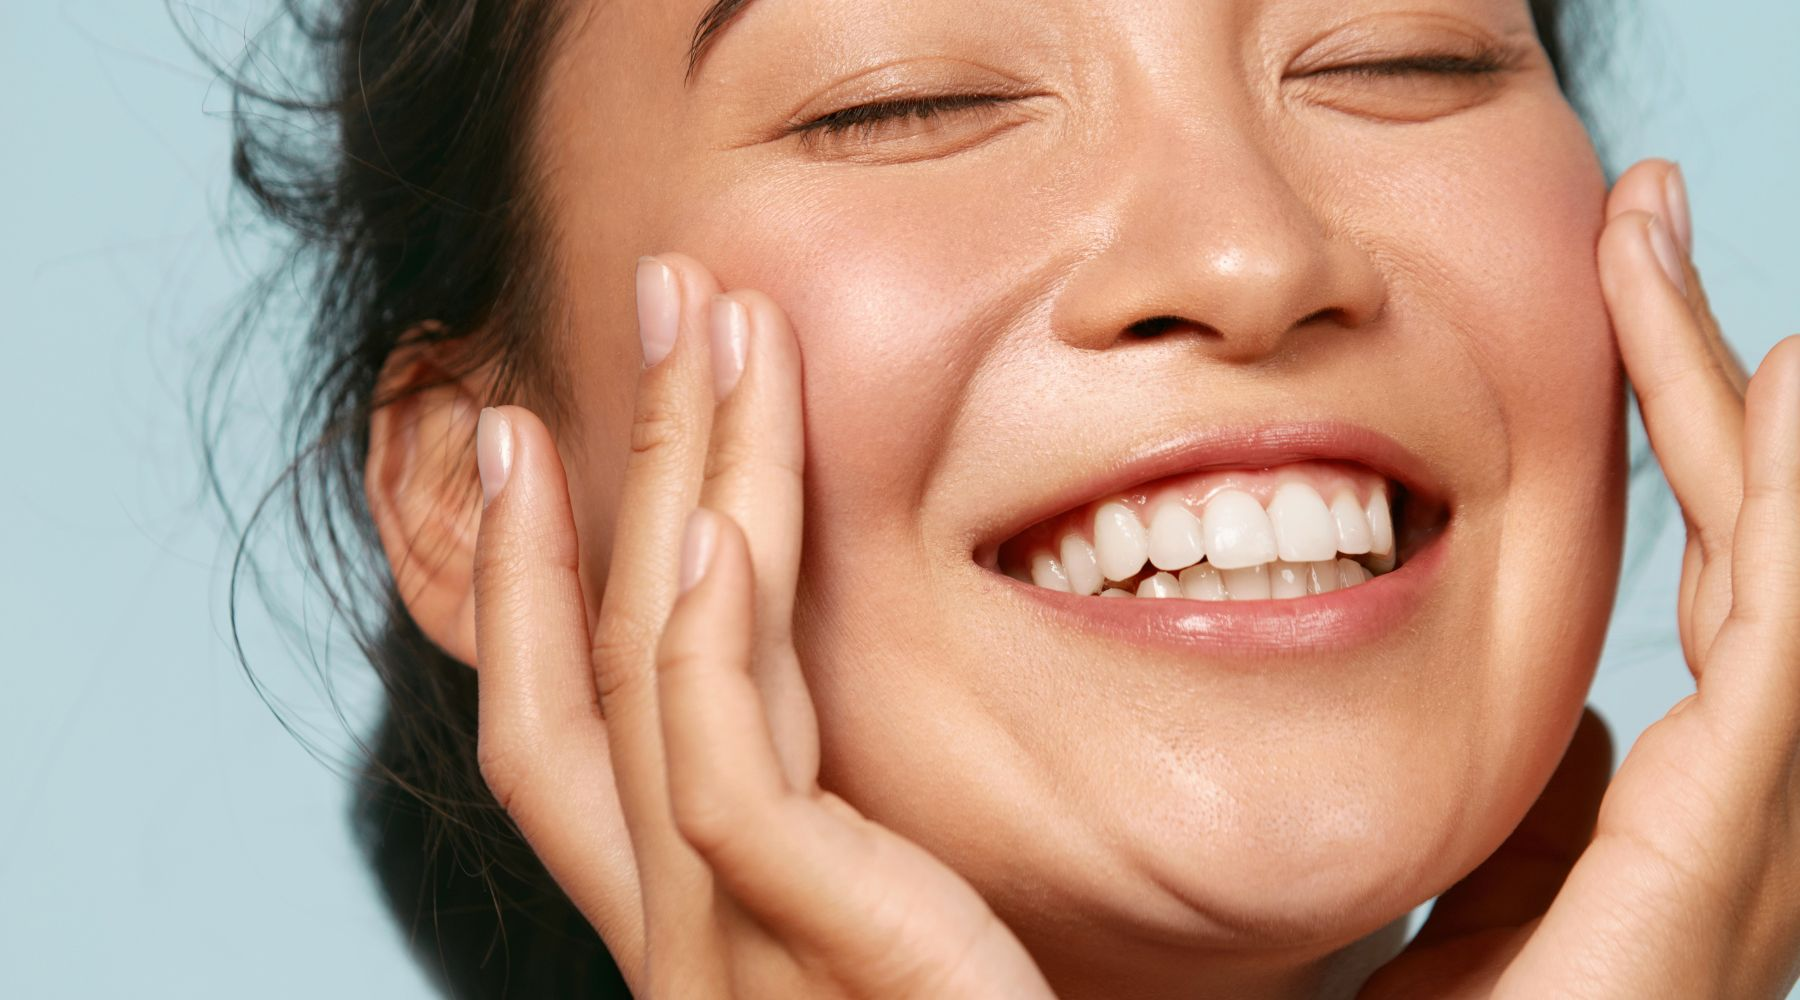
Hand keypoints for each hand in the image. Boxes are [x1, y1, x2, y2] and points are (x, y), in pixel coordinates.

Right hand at [468, 254, 1053, 997]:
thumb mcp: (903, 933)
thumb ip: (859, 850)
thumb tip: (852, 744)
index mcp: (701, 918)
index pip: (568, 729)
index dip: (530, 578)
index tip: (540, 437)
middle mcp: (679, 930)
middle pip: (602, 662)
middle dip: (617, 469)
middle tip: (654, 306)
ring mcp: (723, 951)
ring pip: (658, 680)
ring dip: (677, 488)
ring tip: (707, 328)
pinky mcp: (807, 955)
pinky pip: (725, 781)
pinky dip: (709, 649)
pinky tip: (724, 525)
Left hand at [1365, 160, 1799, 997]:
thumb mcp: (1506, 898)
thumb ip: (1554, 812)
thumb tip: (1592, 726)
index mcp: (1699, 806)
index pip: (1712, 583)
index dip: (1683, 443)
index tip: (1629, 314)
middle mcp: (1755, 801)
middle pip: (1744, 539)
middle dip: (1696, 375)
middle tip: (1641, 220)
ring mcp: (1760, 821)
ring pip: (1770, 554)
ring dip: (1724, 388)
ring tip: (1662, 243)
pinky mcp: (1730, 840)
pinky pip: (1778, 630)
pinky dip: (1788, 493)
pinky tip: (1784, 374)